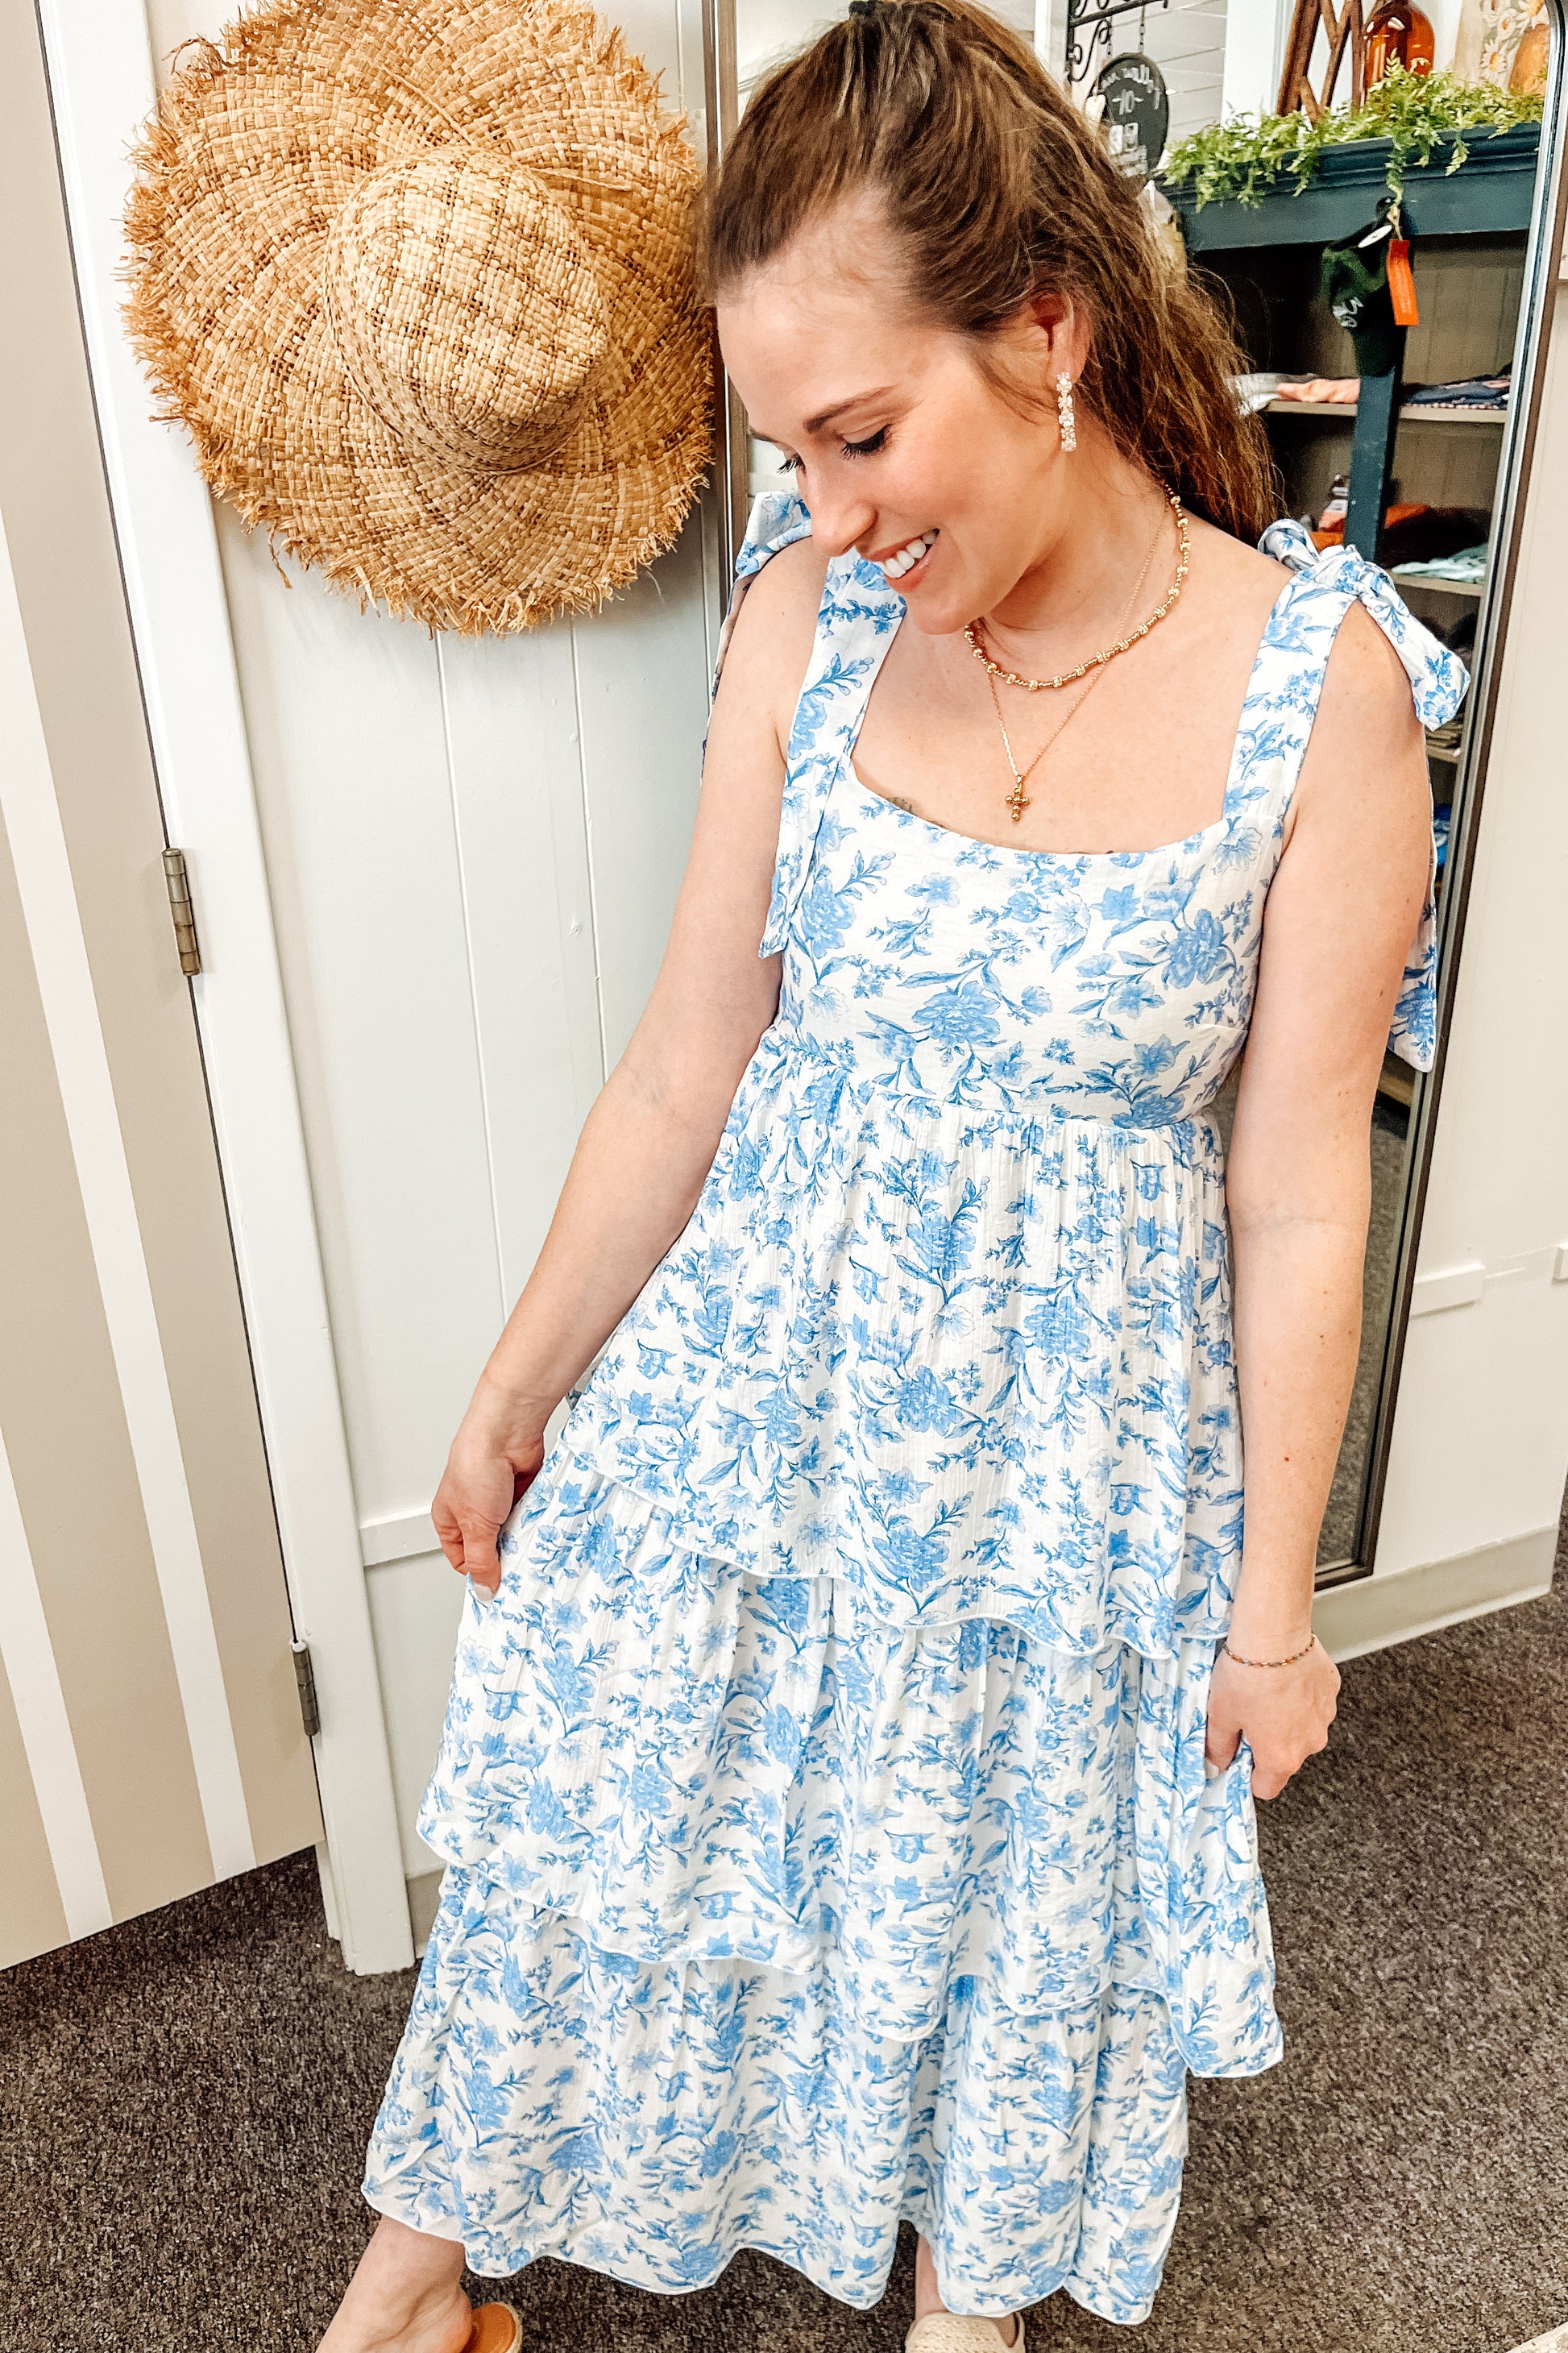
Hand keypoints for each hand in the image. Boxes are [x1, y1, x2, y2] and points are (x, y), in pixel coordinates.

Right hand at [431, 1373, 548, 1599]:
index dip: (480, 1573)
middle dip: (505, 1555)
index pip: (463, 1560)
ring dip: (521, 1537)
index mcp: (449, 1520)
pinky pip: (529, 1518)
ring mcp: (498, 1501)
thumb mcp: (476, 1525)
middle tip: (519, 1566)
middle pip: (491, 1548)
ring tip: (530, 1540)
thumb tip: (485, 1590)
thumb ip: (482, 1561)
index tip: (500, 1585)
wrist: (507, 1431)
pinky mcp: (521, 1492)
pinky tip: (539, 1525)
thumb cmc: (477, 1465)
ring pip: (513, 1534)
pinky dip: (534, 1522)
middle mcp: (472, 1510)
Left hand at [1204, 1635, 1339, 1800]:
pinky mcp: (1332, 1692)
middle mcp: (1310, 1744)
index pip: (1266, 1788)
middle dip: (1266, 1742)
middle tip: (1246, 1714)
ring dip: (1285, 1718)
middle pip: (1285, 1756)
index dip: (1248, 1774)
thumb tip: (1217, 1761)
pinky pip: (1313, 1703)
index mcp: (1281, 1757)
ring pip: (1301, 1728)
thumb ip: (1218, 1745)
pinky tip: (1282, 1677)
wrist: (1275, 1635)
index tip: (1238, 1757)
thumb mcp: (1220, 1714)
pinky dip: (1299, 1696)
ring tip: (1264, 1691)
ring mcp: (1325, 1718)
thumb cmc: (1247, 1675)